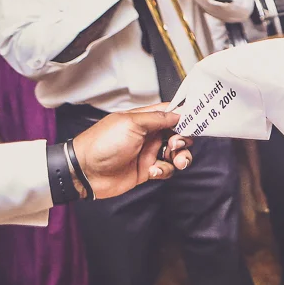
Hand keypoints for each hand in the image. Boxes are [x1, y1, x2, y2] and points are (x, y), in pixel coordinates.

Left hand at [72, 106, 192, 198]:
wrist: (86, 171)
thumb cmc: (103, 143)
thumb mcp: (131, 123)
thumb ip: (158, 118)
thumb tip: (179, 113)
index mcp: (144, 120)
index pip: (170, 113)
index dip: (185, 116)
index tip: (197, 121)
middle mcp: (148, 135)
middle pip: (178, 134)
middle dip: (184, 140)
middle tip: (176, 144)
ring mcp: (148, 153)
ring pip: (176, 153)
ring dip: (181, 156)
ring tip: (176, 161)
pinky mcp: (148, 170)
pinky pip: (166, 169)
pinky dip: (164, 170)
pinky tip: (153, 170)